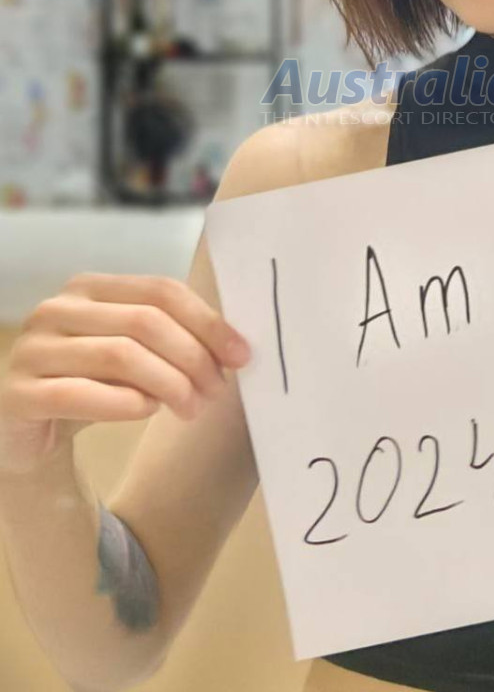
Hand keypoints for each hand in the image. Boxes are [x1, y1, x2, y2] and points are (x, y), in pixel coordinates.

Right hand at [0, 273, 250, 476]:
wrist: (28, 434)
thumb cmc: (93, 386)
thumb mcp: (135, 354)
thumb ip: (173, 339)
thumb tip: (236, 349)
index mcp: (90, 288)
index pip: (161, 291)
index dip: (208, 322)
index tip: (242, 355)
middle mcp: (56, 309)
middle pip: (146, 322)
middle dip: (193, 358)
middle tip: (217, 391)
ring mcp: (32, 349)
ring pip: (120, 356)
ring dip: (169, 384)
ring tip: (191, 408)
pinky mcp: (16, 393)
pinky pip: (81, 394)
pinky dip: (125, 404)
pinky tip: (147, 412)